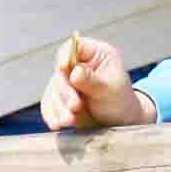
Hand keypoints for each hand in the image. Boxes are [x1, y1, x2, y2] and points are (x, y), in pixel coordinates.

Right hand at [42, 34, 156, 130]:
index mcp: (96, 54)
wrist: (121, 123)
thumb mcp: (109, 89)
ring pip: (53, 90)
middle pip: (61, 72)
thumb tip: (74, 71)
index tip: (63, 68)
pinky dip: (52, 114)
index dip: (65, 56)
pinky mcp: (61, 98)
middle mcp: (79, 65)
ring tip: (69, 121)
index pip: (75, 47)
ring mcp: (68, 81)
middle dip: (65, 91)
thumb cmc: (121, 102)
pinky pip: (49, 104)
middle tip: (75, 107)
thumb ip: (91, 81)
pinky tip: (57, 124)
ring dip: (59, 107)